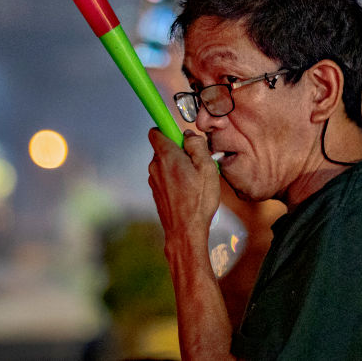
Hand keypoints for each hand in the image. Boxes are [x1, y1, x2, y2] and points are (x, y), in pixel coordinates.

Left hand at [148, 128, 221, 251]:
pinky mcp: (157, 192)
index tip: (179, 135)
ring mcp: (154, 180)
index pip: (156, 131)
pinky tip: (189, 191)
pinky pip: (165, 177)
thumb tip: (188, 135)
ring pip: (165, 164)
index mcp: (167, 156)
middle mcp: (156, 166)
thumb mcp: (207, 168)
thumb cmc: (198, 201)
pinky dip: (175, 179)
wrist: (185, 232)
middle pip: (164, 147)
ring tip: (195, 181)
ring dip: (178, 166)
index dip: (168, 129)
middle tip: (196, 163)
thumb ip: (197, 145)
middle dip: (179, 150)